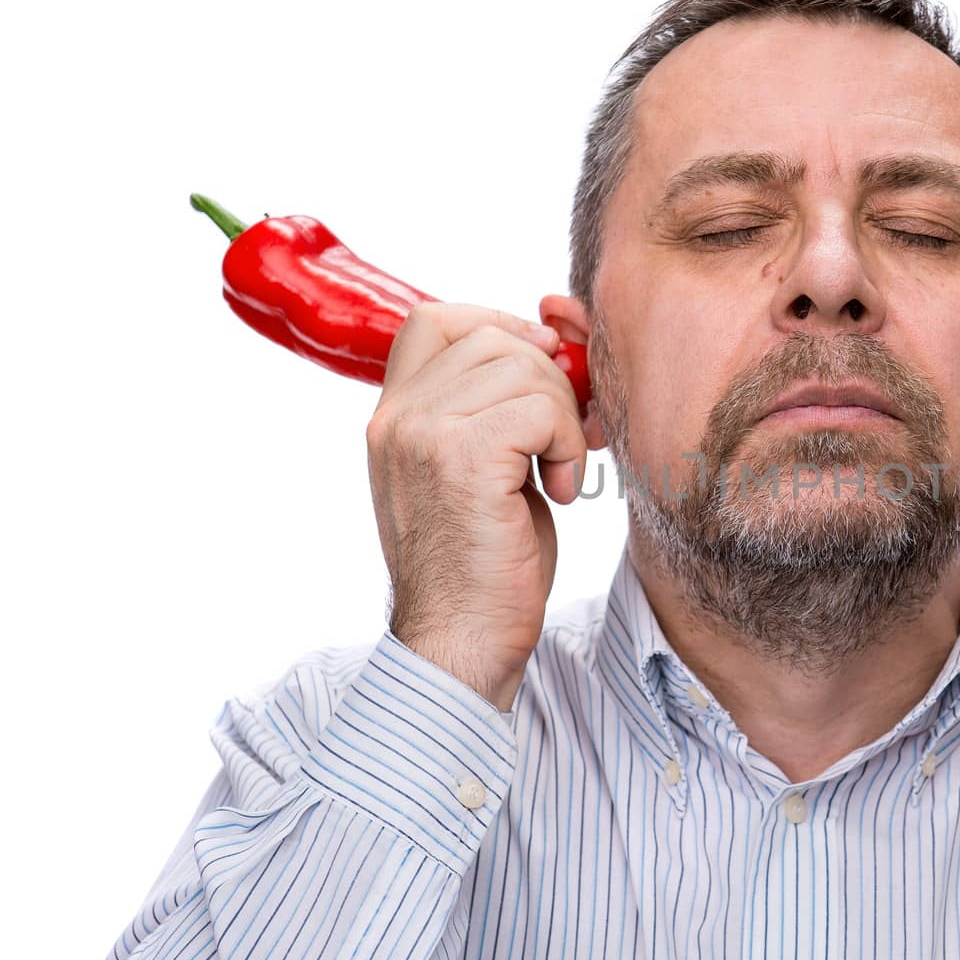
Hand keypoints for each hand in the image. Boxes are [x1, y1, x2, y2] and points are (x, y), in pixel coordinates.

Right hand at [366, 302, 587, 712]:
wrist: (462, 640)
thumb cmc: (484, 564)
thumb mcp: (476, 470)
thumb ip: (490, 409)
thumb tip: (552, 345)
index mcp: (393, 417)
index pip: (434, 319)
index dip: (500, 326)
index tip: (541, 372)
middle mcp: (397, 417)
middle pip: (493, 338)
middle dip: (549, 382)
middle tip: (564, 439)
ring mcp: (423, 433)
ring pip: (525, 370)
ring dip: (562, 418)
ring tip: (555, 473)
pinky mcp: (461, 457)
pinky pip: (541, 409)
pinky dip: (566, 444)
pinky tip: (558, 488)